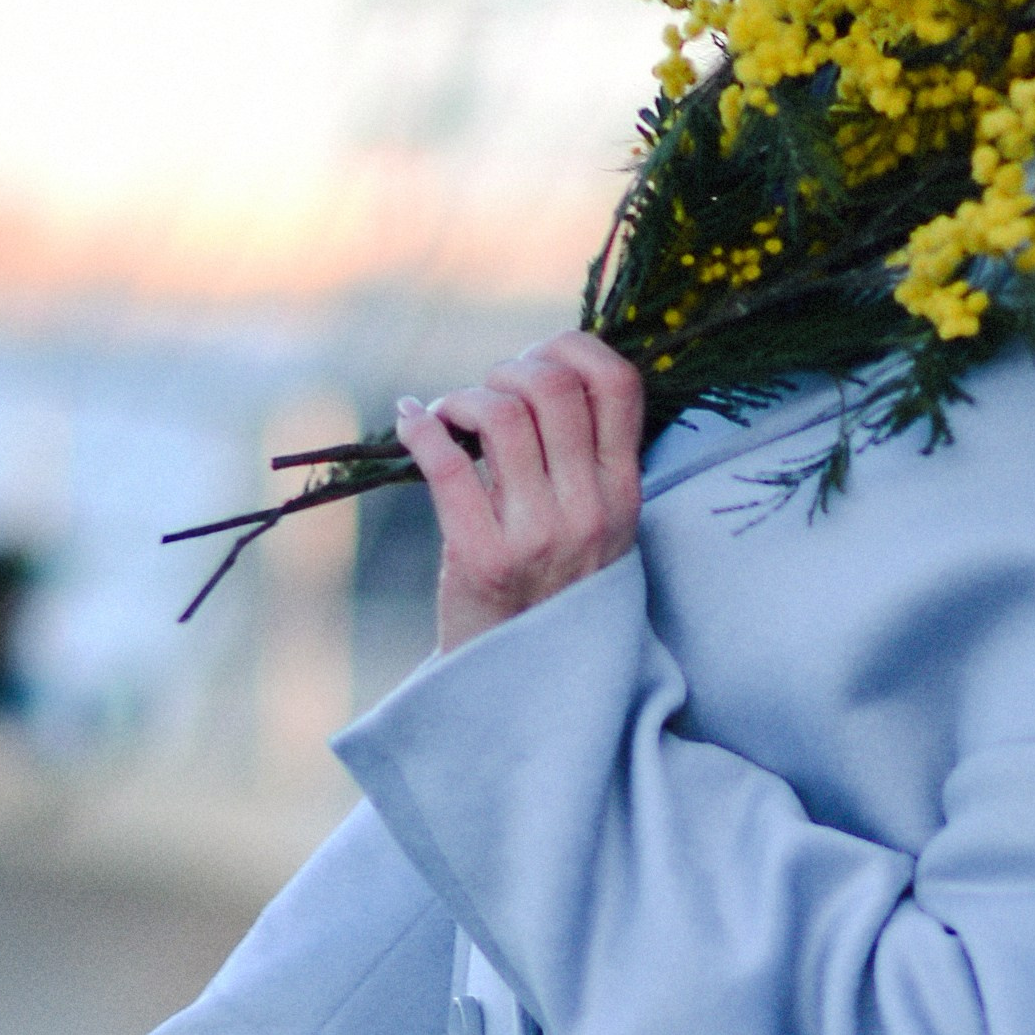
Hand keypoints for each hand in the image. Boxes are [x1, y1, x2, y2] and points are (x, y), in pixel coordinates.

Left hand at [396, 331, 643, 652]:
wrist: (520, 686)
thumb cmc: (548, 590)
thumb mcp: (593, 525)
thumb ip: (578, 458)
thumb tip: (533, 369)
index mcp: (623, 493)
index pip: (618, 384)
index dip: (574, 348)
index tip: (538, 358)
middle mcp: (590, 510)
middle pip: (552, 387)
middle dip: (507, 370)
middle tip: (485, 394)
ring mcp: (539, 535)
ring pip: (500, 415)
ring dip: (463, 398)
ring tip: (450, 416)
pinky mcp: (483, 558)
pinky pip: (447, 462)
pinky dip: (420, 427)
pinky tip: (410, 422)